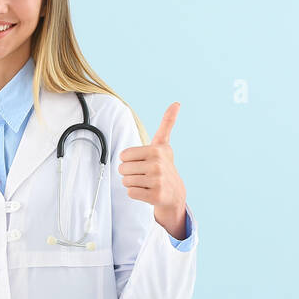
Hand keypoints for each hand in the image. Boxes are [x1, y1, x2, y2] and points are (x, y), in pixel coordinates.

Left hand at [118, 101, 186, 237]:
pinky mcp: (155, 196)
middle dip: (130, 172)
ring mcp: (157, 181)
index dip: (129, 159)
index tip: (143, 161)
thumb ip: (167, 123)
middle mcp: (158, 165)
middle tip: (144, 173)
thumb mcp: (164, 144)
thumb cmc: (164, 165)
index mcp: (156, 150)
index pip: (123, 155)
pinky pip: (130, 193)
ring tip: (146, 182)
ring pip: (126, 181)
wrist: (175, 193)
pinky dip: (136, 193)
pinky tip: (147, 191)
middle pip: (122, 168)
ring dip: (132, 183)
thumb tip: (176, 103)